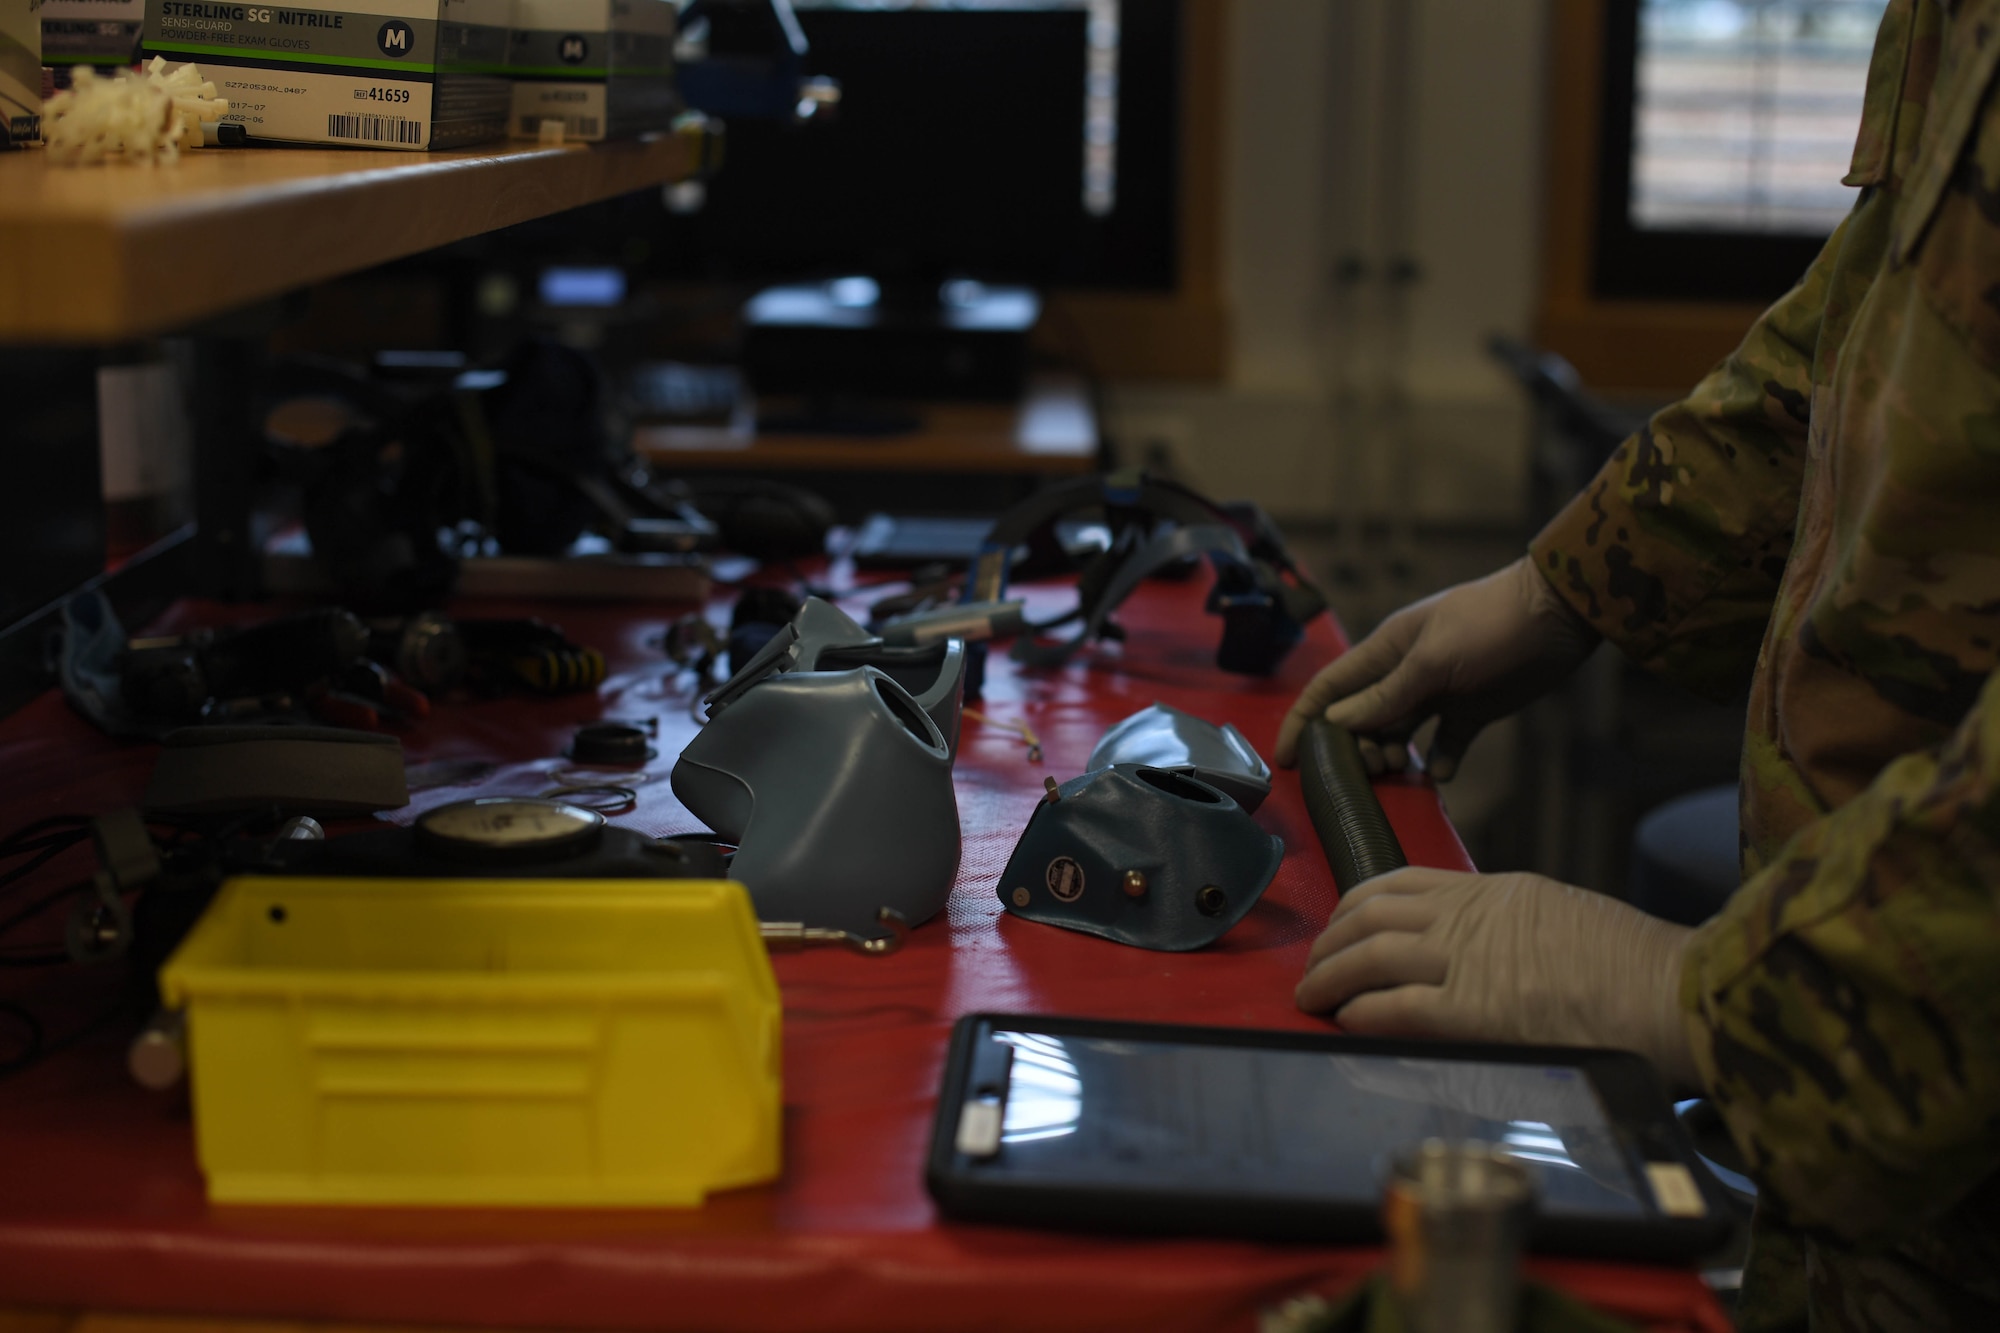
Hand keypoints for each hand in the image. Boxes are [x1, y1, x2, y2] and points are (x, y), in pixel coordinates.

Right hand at [1273, 556, 1598, 776]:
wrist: (1558, 616)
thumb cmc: (1490, 627)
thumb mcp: (1434, 662)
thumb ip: (1387, 694)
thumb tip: (1338, 721)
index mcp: (1386, 652)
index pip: (1329, 688)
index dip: (1303, 722)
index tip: (1286, 761)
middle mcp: (1405, 673)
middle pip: (1360, 719)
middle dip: (1356, 748)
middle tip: (1374, 767)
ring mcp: (1438, 693)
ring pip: (1397, 734)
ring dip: (1391, 756)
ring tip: (1401, 769)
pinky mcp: (1471, 710)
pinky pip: (1443, 744)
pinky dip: (1437, 762)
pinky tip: (1440, 772)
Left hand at [1295, 866, 1698, 1089]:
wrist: (1670, 990)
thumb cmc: (1632, 965)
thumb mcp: (1559, 916)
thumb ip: (1507, 927)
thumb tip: (1475, 953)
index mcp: (1493, 891)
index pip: (1401, 883)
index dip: (1356, 906)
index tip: (1339, 926)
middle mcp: (1472, 917)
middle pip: (1371, 914)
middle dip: (1330, 941)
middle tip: (1312, 968)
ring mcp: (1471, 960)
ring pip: (1371, 953)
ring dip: (1330, 975)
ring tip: (1311, 997)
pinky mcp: (1477, 1011)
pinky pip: (1397, 1005)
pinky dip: (1361, 1010)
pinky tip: (1346, 1020)